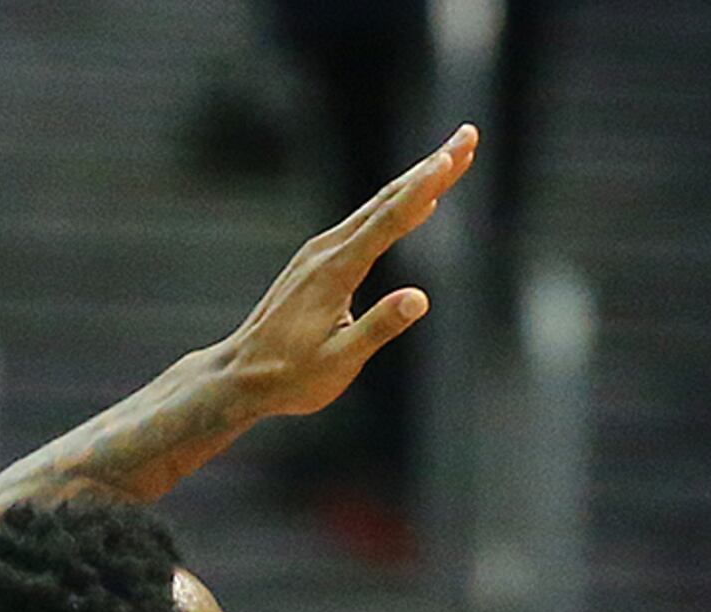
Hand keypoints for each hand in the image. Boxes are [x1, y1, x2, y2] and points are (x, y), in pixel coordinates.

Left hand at [217, 125, 475, 422]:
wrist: (242, 375)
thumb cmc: (292, 375)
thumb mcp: (340, 360)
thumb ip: (379, 326)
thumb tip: (421, 298)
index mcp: (336, 270)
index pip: (390, 220)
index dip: (425, 187)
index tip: (452, 157)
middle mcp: (328, 250)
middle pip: (387, 199)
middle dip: (431, 167)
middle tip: (467, 137)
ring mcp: (321, 252)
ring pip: (376, 207)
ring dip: (417, 181)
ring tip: (450, 159)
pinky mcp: (320, 262)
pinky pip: (365, 224)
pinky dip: (396, 206)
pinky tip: (415, 202)